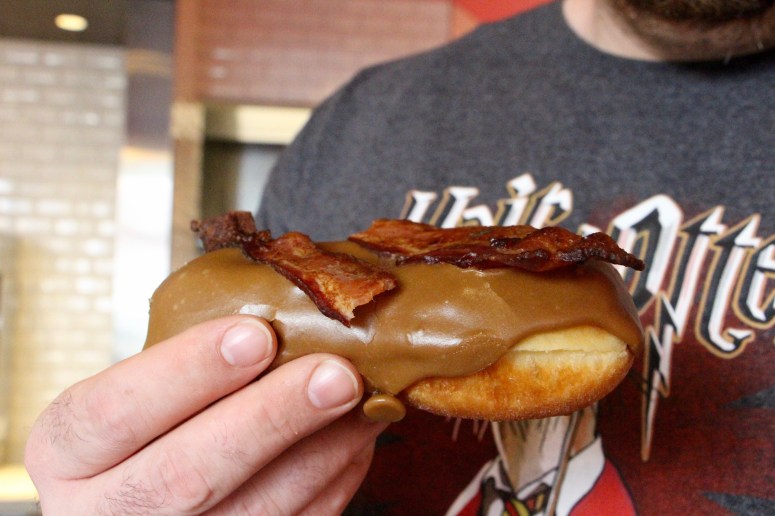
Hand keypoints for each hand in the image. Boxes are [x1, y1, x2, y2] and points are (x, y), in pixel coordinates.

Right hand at [25, 315, 385, 513]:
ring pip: (254, 511)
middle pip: (188, 474)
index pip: (114, 411)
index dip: (187, 370)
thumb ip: (183, 369)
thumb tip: (285, 316)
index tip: (257, 333)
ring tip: (366, 400)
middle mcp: (105, 512)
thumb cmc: (140, 432)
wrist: (131, 506)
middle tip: (337, 374)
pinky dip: (333, 482)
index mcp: (67, 453)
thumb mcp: (130, 397)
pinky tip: (354, 438)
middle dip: (272, 418)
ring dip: (322, 452)